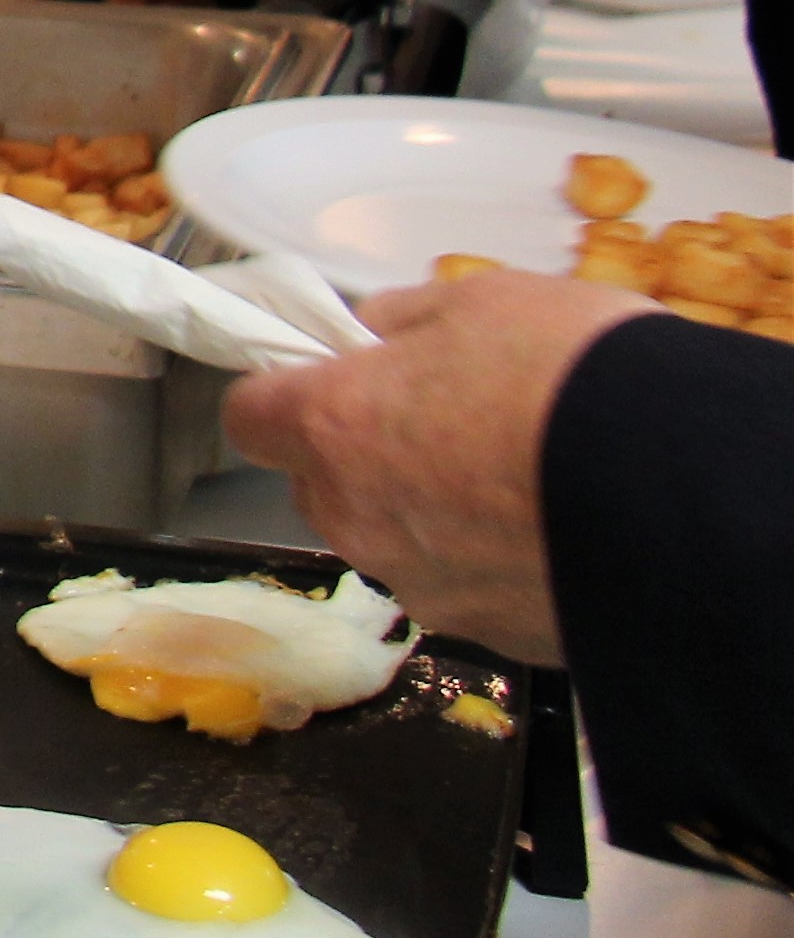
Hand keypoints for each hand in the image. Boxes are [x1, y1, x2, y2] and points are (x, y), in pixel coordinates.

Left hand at [221, 270, 650, 660]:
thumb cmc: (571, 375)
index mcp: (334, 427)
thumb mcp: (483, 302)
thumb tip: (379, 332)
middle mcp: (358, 518)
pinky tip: (550, 530)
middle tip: (440, 425)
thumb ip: (407, 319)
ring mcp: (423, 587)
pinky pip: (465, 591)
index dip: (284, 395)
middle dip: (360, 459)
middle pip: (320, 488)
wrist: (686, 491)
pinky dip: (490, 565)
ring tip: (512, 482)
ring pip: (392, 545)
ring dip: (427, 517)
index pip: (250, 416)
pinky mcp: (491, 635)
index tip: (325, 381)